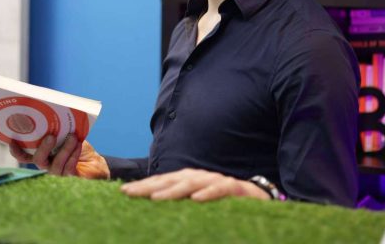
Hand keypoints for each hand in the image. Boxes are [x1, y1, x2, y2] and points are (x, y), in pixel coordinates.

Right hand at [9, 135, 109, 178]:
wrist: (96, 163)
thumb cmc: (79, 147)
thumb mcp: (69, 135)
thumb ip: (61, 129)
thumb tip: (57, 115)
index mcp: (43, 154)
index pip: (25, 156)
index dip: (17, 151)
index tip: (13, 140)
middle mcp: (47, 165)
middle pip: (38, 160)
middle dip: (43, 148)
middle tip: (51, 136)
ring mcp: (57, 174)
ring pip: (55, 165)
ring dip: (64, 149)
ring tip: (72, 137)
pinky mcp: (69, 179)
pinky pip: (68, 168)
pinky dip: (73, 155)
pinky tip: (78, 145)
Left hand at [120, 168, 268, 201]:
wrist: (260, 199)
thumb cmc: (225, 203)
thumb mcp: (199, 203)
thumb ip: (180, 204)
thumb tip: (154, 206)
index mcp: (191, 180)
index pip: (164, 181)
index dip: (144, 185)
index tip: (124, 192)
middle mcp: (202, 177)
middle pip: (173, 179)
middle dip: (150, 186)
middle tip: (130, 193)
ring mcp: (218, 181)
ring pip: (193, 183)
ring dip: (174, 189)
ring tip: (156, 198)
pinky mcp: (236, 189)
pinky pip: (221, 189)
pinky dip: (208, 193)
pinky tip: (196, 199)